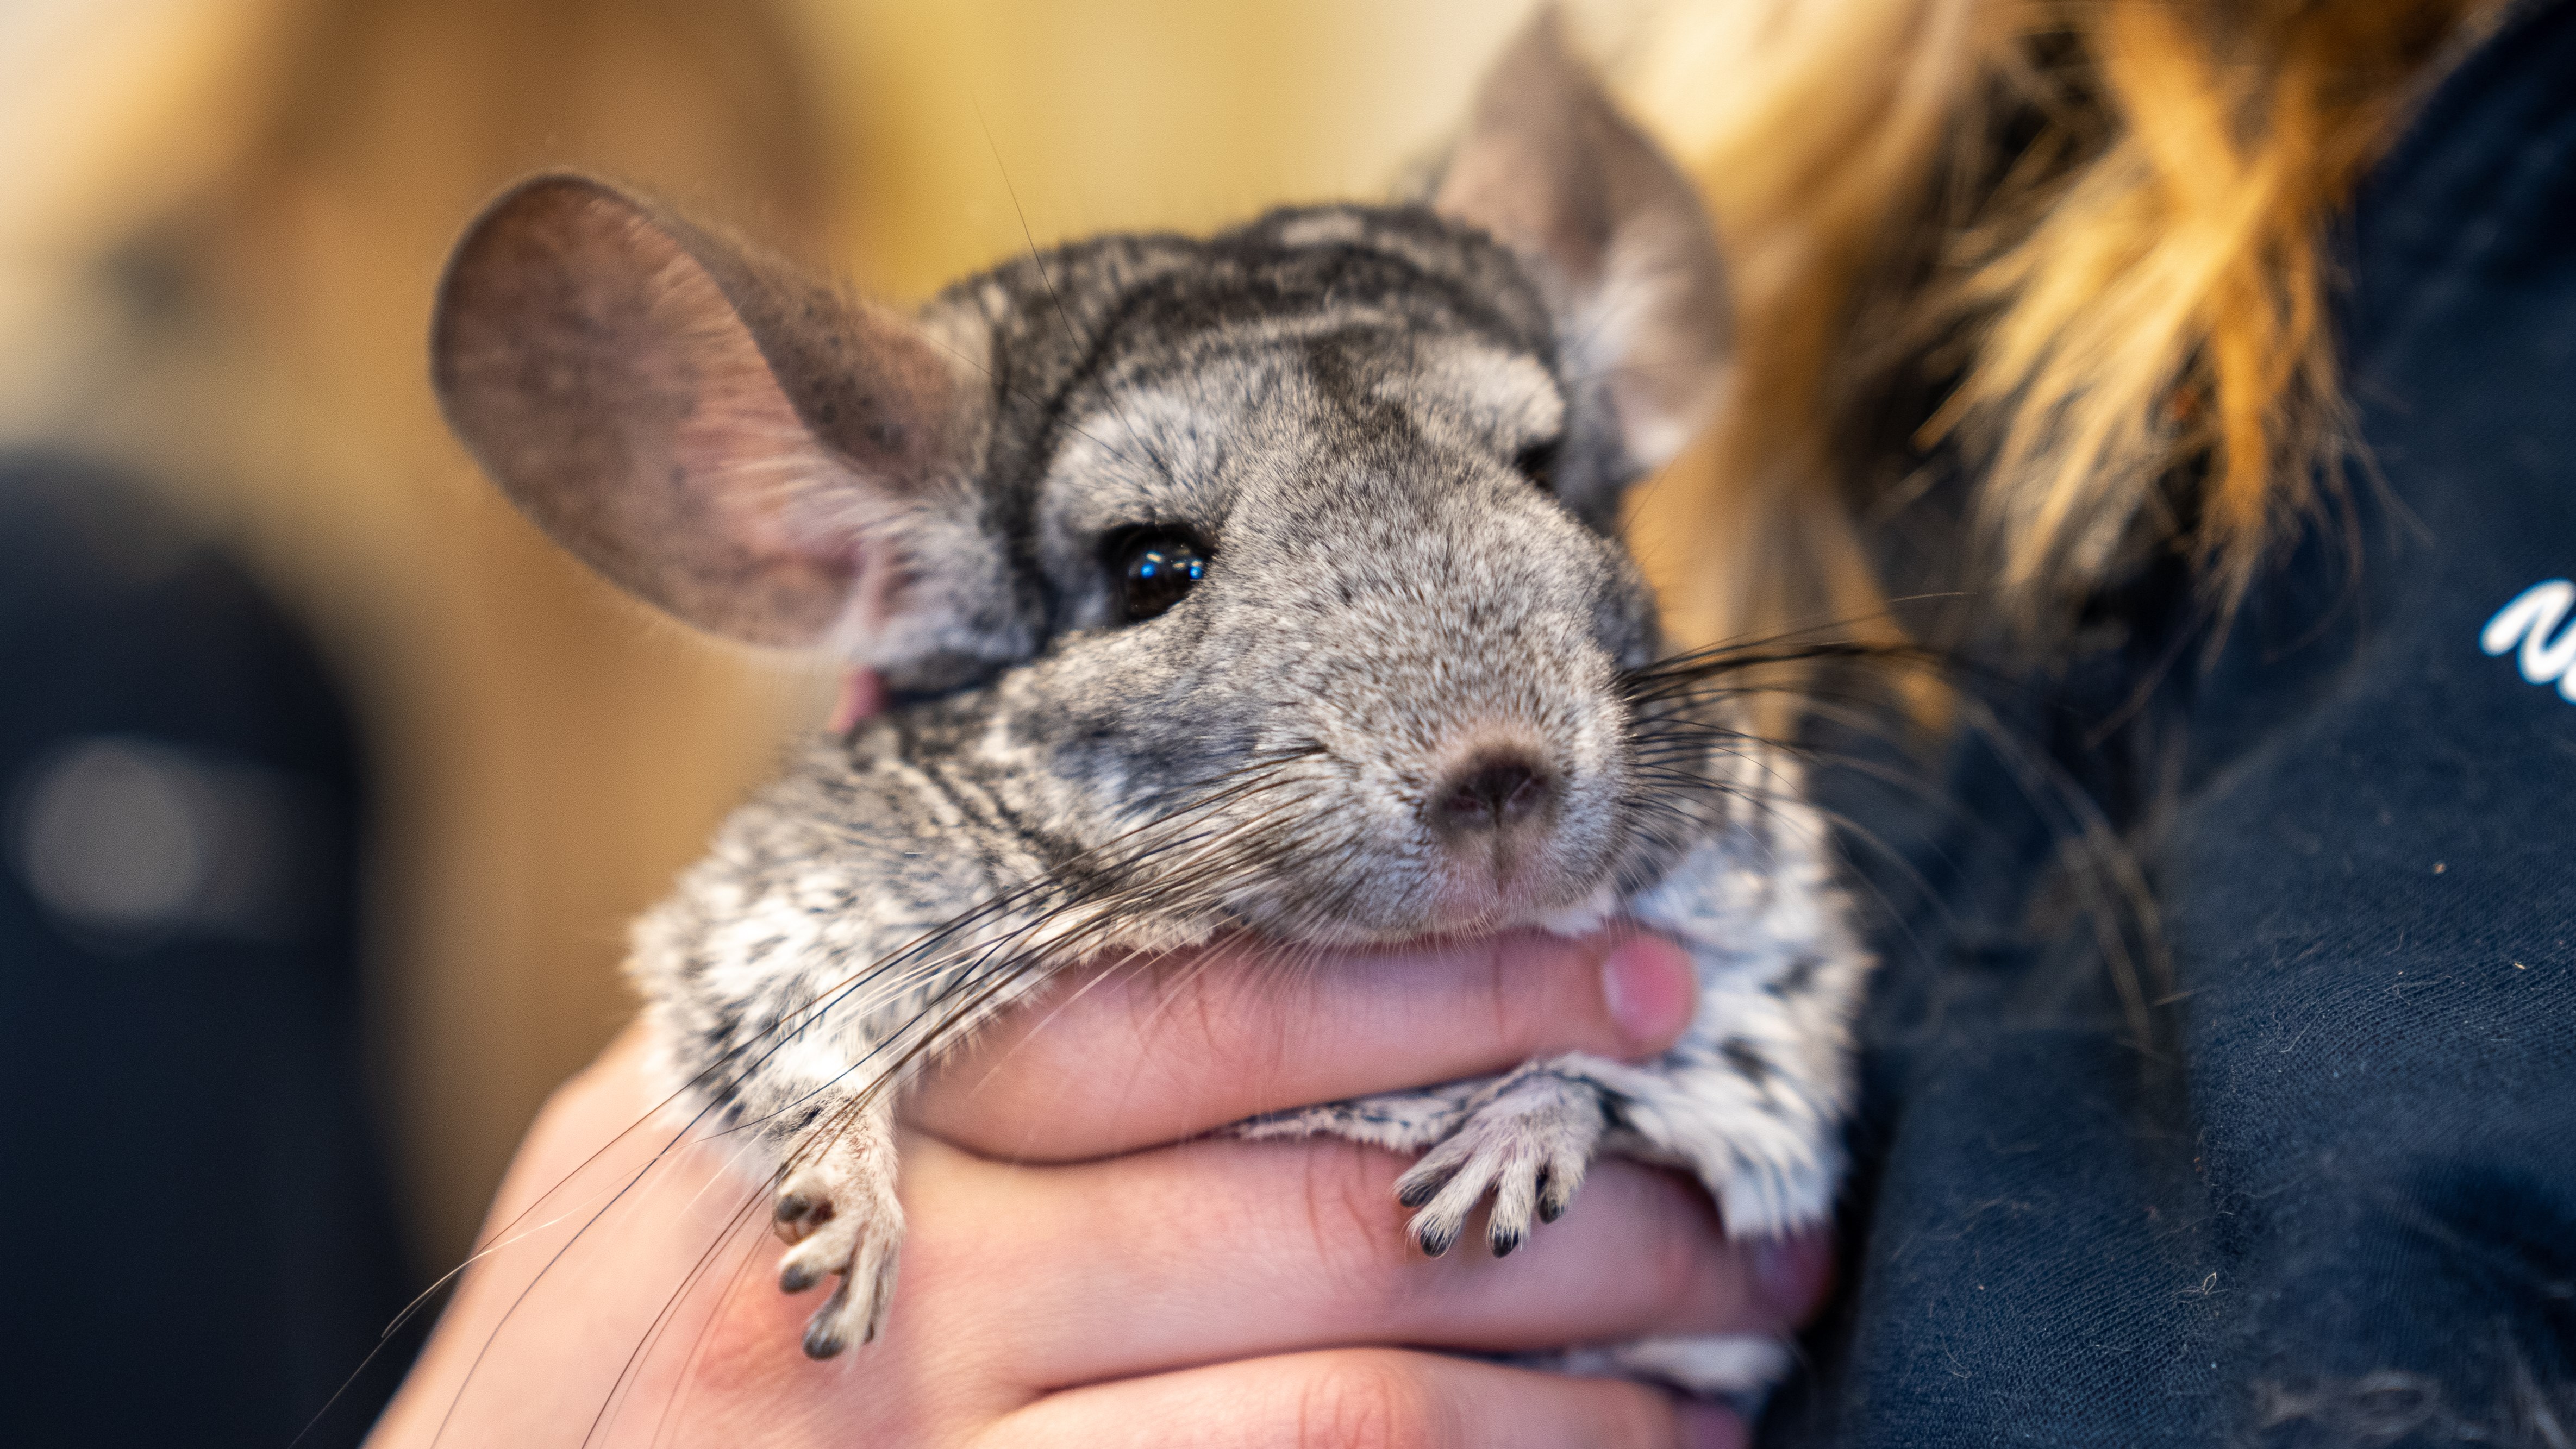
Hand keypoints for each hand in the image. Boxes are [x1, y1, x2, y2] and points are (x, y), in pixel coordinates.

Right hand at [367, 931, 1829, 1447]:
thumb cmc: (591, 1354)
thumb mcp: (677, 1118)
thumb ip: (855, 955)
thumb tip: (947, 714)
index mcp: (836, 1106)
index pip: (1189, 1006)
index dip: (1440, 977)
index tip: (1623, 960)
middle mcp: (896, 1295)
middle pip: (1313, 1208)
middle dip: (1568, 1184)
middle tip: (1736, 1169)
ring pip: (1353, 1407)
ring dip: (1580, 1378)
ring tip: (1728, 1340)